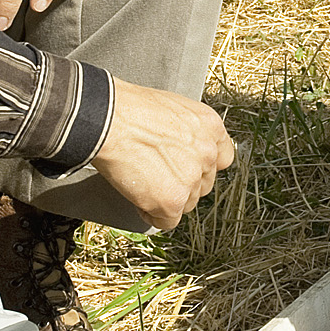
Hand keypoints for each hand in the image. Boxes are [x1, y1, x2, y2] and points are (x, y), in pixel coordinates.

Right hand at [90, 79, 236, 229]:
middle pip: (202, 184)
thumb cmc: (128, 109)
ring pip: (186, 204)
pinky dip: (151, 214)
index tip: (188, 169)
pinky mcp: (172, 200)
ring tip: (143, 184)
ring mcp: (191, 179)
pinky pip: (167, 221)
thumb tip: (178, 150)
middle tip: (156, 175)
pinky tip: (138, 199)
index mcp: (210, 127)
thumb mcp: (170, 109)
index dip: (201, 166)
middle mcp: (207, 154)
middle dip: (181, 184)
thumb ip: (185, 133)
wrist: (108, 120)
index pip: (221, 159)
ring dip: (166, 199)